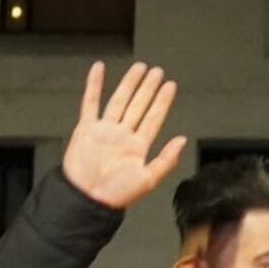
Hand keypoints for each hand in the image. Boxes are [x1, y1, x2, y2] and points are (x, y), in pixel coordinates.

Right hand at [58, 62, 186, 210]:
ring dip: (128, 84)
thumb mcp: (148, 180)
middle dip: (148, 88)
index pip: (153, 118)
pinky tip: (98, 70)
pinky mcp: (87, 128)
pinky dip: (94, 85)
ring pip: (119, 100)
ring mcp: (105, 130)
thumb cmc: (115, 195)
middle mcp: (122, 135)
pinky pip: (90, 102)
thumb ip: (166, 160)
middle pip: (138, 105)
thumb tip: (182, 141)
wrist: (86, 198)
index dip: (162, 102)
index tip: (170, 86)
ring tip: (139, 69)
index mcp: (137, 147)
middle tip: (157, 72)